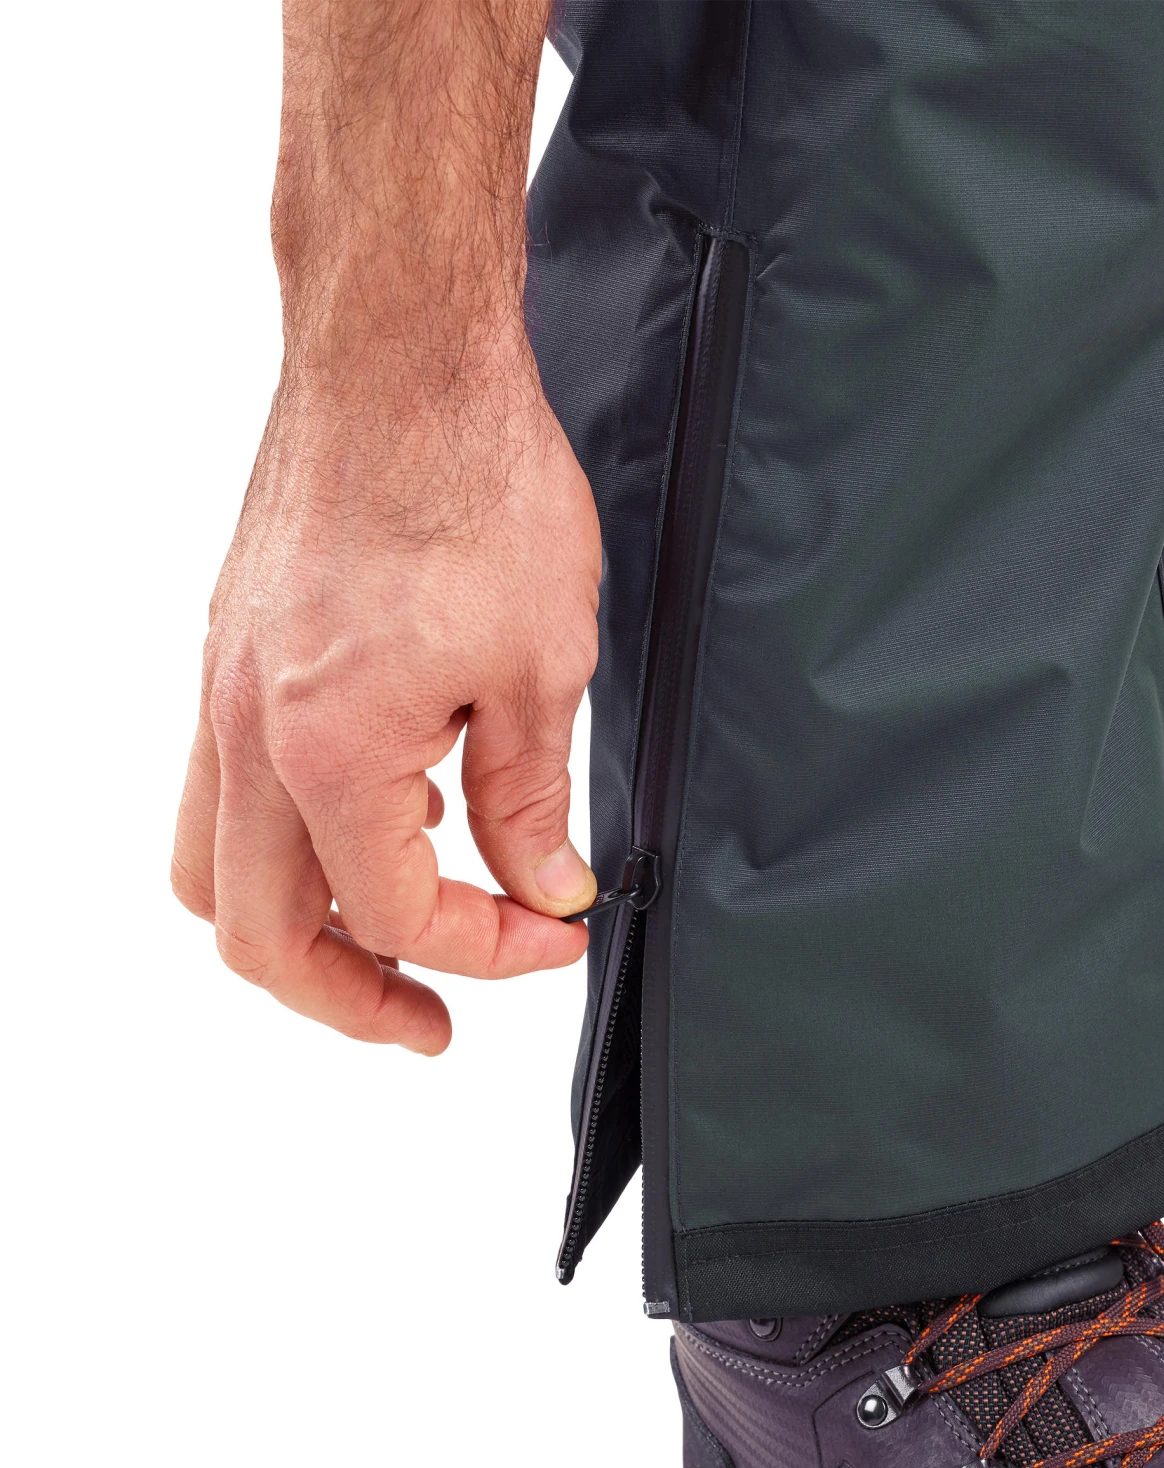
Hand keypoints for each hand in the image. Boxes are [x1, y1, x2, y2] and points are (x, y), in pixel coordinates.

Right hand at [171, 365, 599, 1054]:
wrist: (401, 359)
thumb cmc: (474, 486)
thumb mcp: (542, 667)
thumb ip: (529, 800)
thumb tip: (540, 885)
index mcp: (328, 751)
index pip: (399, 913)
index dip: (490, 949)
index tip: (555, 933)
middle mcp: (246, 734)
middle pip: (262, 934)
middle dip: (352, 997)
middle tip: (430, 1021)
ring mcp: (222, 693)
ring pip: (215, 871)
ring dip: (298, 929)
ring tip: (393, 937)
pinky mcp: (230, 654)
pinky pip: (222, 793)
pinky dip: (288, 842)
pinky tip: (374, 820)